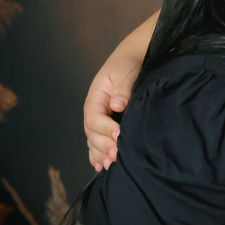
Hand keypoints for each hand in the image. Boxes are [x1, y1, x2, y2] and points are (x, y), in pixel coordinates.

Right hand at [84, 51, 139, 170]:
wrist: (132, 58)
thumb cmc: (128, 64)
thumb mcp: (124, 72)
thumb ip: (121, 89)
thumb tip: (117, 105)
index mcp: (96, 97)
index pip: (94, 118)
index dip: (105, 128)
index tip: (119, 135)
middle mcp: (95, 110)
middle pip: (92, 132)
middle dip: (103, 146)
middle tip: (116, 156)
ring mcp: (100, 118)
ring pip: (94, 140)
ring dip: (100, 153)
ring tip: (109, 165)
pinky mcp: (108, 124)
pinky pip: (97, 141)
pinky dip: (97, 154)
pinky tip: (100, 166)